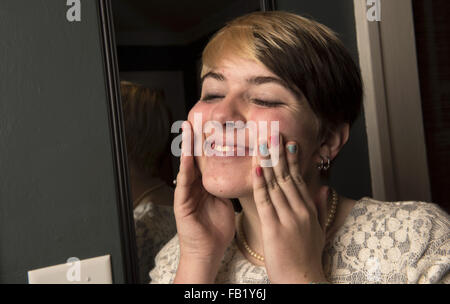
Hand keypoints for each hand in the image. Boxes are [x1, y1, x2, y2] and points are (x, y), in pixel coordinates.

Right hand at [173, 121, 235, 282]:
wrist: (208, 250)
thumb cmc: (217, 228)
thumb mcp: (226, 201)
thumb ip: (228, 187)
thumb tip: (244, 172)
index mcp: (206, 185)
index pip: (208, 159)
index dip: (210, 142)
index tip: (214, 124)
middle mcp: (195, 186)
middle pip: (197, 158)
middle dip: (196, 138)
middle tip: (196, 118)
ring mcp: (187, 193)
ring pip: (188, 166)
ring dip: (187, 147)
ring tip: (187, 129)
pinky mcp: (182, 204)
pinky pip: (184, 183)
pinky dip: (185, 169)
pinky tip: (186, 157)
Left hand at [252, 134, 329, 282]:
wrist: (303, 280)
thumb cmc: (308, 257)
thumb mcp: (319, 231)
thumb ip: (319, 208)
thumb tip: (324, 187)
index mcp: (308, 210)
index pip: (298, 179)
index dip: (293, 160)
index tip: (289, 142)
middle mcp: (300, 210)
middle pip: (287, 176)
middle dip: (279, 154)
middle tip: (273, 133)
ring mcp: (288, 218)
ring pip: (276, 184)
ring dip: (268, 162)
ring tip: (263, 143)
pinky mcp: (274, 228)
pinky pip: (265, 201)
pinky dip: (260, 184)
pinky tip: (256, 169)